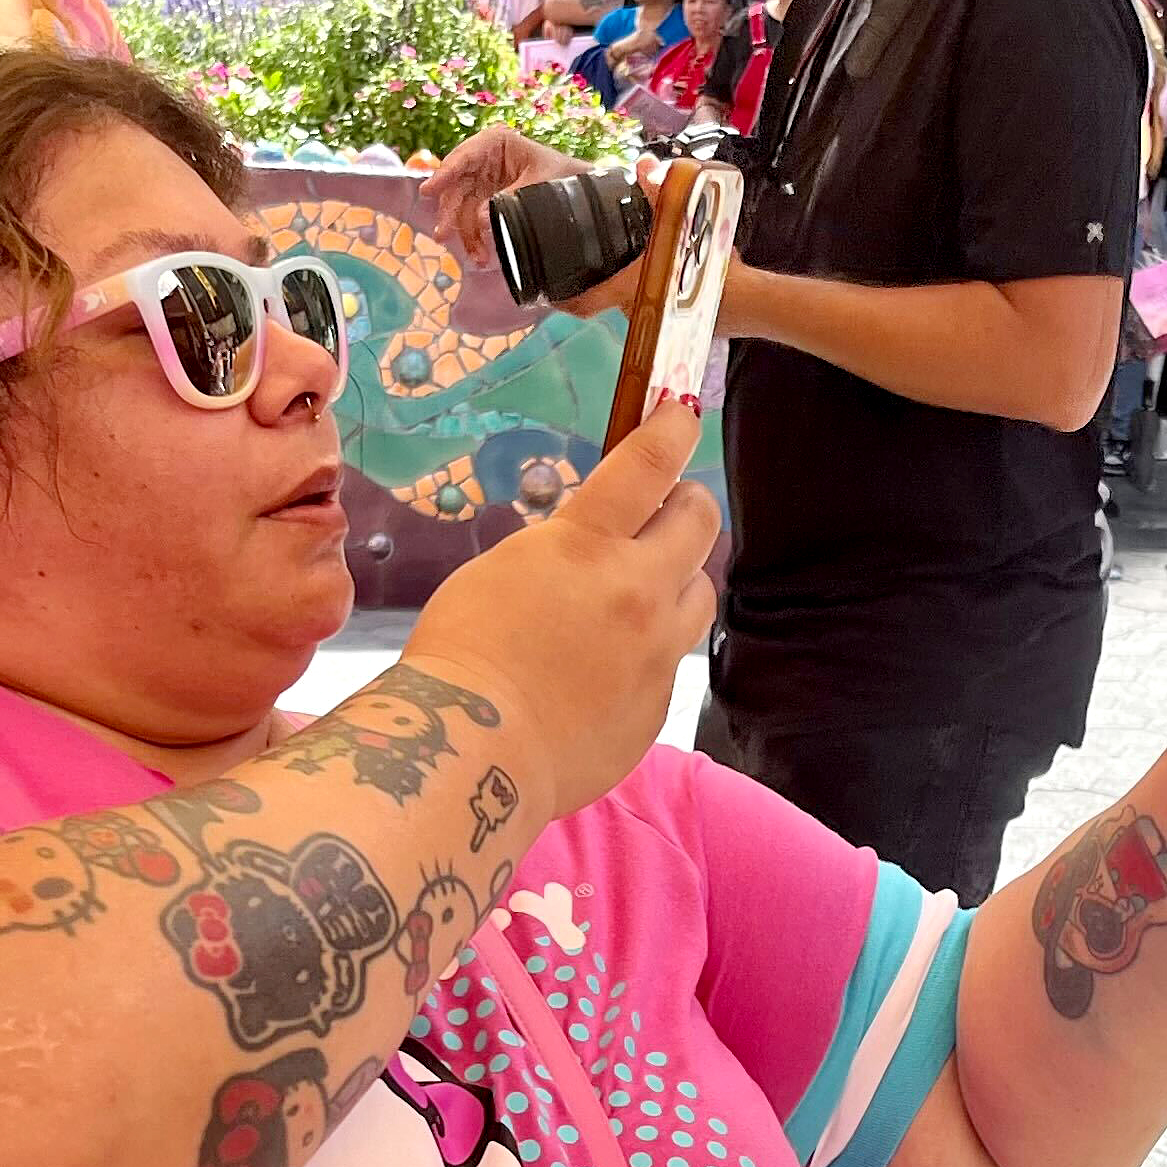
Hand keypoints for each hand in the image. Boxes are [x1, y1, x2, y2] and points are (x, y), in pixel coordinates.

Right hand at [401, 400, 715, 821]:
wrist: (474, 751)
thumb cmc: (463, 655)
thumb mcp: (504, 569)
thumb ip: (563, 548)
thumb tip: (596, 544)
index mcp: (587, 545)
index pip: (650, 464)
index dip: (672, 429)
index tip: (682, 415)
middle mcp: (637, 589)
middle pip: (698, 520)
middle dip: (687, 503)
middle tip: (669, 507)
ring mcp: (657, 649)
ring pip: (702, 589)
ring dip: (681, 575)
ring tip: (647, 586)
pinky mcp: (659, 701)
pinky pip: (673, 655)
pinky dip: (653, 643)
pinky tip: (612, 660)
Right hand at [427, 122, 582, 253]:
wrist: (575, 187)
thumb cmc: (559, 175)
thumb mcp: (538, 183)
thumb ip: (510, 199)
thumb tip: (480, 219)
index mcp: (494, 143)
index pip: (463, 158)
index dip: (443, 175)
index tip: (427, 191)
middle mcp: (481, 159)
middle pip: (455, 185)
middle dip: (450, 213)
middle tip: (443, 234)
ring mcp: (480, 180)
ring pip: (460, 206)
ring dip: (464, 233)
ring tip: (476, 257)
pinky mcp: (483, 199)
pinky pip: (470, 218)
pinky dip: (474, 237)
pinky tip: (480, 254)